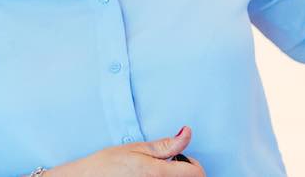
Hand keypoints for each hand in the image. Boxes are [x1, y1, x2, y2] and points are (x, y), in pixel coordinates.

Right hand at [43, 126, 205, 176]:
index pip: (196, 173)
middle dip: (186, 172)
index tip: (184, 160)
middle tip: (171, 165)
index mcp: (159, 173)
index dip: (195, 165)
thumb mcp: (137, 147)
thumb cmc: (108, 163)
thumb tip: (188, 132)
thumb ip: (166, 144)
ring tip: (158, 172)